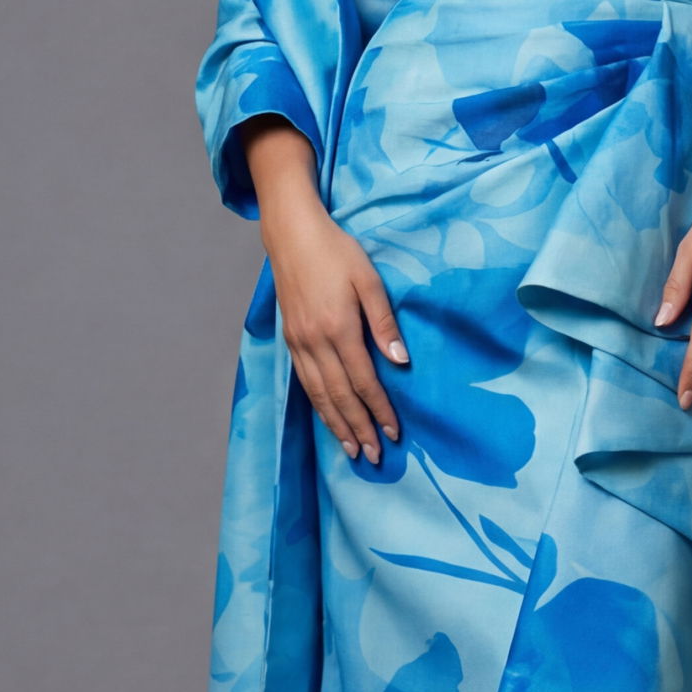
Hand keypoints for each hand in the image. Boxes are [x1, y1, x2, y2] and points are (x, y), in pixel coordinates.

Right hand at [243, 119, 407, 462]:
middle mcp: (315, 342)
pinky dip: (319, 407)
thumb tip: (400, 363)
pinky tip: (329, 420)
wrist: (292, 234)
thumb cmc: (337, 252)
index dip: (379, 410)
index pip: (363, 381)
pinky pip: (306, 383)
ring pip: (319, 395)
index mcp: (338, 328)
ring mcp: (299, 343)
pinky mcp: (290, 340)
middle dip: (359, 429)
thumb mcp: (369, 280)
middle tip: (374, 457)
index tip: (393, 433)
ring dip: (337, 426)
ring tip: (353, 450)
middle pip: (339, 397)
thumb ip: (384, 324)